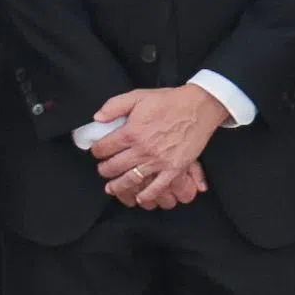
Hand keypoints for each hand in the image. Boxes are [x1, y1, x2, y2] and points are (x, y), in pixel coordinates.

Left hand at [90, 83, 224, 210]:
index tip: (98, 152)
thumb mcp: (138, 96)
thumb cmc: (168, 101)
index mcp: (131, 132)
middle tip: (103, 170)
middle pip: (114, 166)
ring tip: (112, 188)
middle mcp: (142, 149)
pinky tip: (139, 198)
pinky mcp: (173, 168)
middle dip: (104, 170)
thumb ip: (114, 106)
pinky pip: (157, 187)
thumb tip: (97, 118)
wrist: (198, 107)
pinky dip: (147, 195)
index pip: (104, 148)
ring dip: (118, 186)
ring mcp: (158, 161)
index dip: (97, 151)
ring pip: (131, 179)